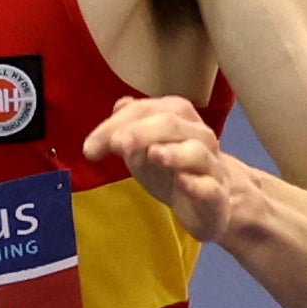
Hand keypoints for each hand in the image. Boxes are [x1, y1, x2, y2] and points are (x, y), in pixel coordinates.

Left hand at [84, 95, 252, 242]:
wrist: (211, 202)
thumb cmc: (173, 170)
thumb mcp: (143, 149)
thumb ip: (128, 128)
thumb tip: (119, 105)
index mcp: (178, 118)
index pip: (146, 110)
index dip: (115, 124)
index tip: (90, 147)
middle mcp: (198, 135)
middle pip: (171, 124)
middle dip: (142, 131)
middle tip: (117, 143)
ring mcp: (210, 165)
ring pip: (195, 151)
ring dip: (174, 152)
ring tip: (154, 155)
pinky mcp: (216, 195)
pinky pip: (209, 186)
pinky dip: (195, 183)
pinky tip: (181, 182)